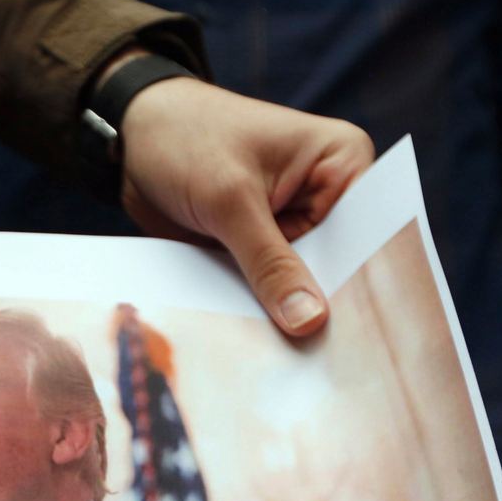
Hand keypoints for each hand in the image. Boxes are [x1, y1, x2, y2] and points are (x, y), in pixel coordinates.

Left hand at [115, 65, 372, 337]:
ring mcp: (292, 225)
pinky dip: (257, 311)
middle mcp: (326, 196)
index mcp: (342, 163)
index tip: (362, 334)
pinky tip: (256, 346)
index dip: (364, 281)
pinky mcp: (259, 248)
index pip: (370, 233)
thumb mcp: (230, 200)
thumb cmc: (187, 138)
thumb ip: (270, 263)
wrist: (131, 137)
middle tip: (326, 361)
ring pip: (300, 285)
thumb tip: (310, 321)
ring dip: (287, 314)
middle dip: (324, 306)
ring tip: (290, 362)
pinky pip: (266, 290)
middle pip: (339, 266)